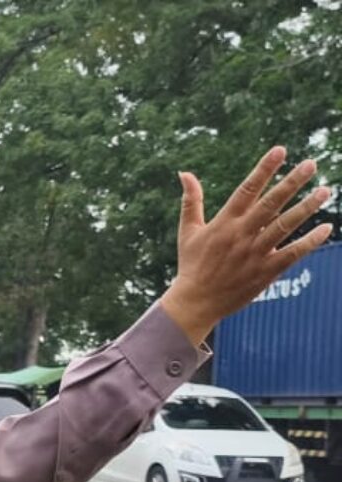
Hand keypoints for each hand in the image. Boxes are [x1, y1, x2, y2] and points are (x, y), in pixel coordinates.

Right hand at [160, 146, 332, 344]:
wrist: (194, 303)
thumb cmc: (191, 265)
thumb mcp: (187, 231)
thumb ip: (191, 201)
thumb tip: (184, 173)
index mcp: (223, 223)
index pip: (246, 190)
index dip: (263, 169)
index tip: (280, 150)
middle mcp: (240, 236)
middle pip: (270, 204)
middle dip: (291, 183)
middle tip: (311, 165)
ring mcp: (254, 254)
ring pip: (284, 226)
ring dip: (306, 208)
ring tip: (325, 191)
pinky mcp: (264, 272)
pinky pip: (291, 254)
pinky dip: (309, 242)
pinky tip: (325, 229)